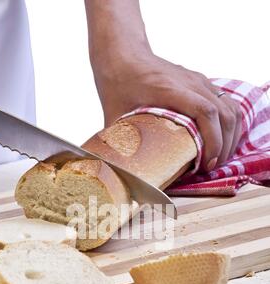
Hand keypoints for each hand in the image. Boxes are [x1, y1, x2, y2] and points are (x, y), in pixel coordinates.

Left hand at [94, 54, 241, 171]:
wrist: (122, 54)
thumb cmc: (117, 83)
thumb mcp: (114, 115)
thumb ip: (120, 143)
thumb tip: (120, 168)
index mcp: (169, 89)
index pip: (206, 112)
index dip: (213, 140)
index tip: (207, 164)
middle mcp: (190, 82)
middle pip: (224, 113)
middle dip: (224, 145)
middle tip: (212, 168)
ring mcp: (199, 81)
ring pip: (230, 108)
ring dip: (230, 136)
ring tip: (218, 158)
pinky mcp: (202, 83)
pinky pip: (227, 104)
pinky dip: (229, 125)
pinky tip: (221, 142)